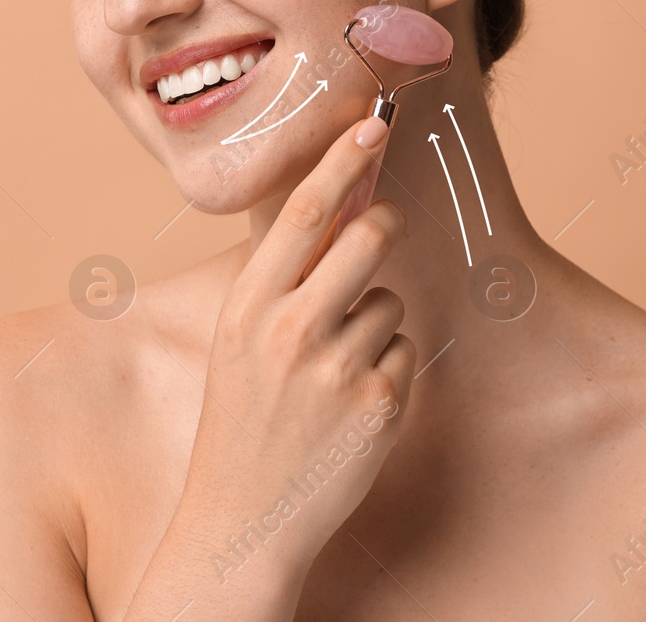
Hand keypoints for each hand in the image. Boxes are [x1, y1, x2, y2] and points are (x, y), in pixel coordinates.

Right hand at [170, 116, 415, 598]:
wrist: (243, 520)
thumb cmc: (243, 420)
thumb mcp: (240, 341)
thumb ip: (282, 280)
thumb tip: (335, 209)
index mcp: (248, 307)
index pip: (302, 214)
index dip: (341, 162)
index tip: (371, 125)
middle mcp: (290, 330)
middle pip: (367, 237)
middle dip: (384, 224)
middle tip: (380, 229)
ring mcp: (337, 368)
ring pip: (391, 301)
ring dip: (375, 323)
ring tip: (333, 370)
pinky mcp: (379, 404)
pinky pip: (405, 352)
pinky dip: (388, 370)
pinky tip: (351, 405)